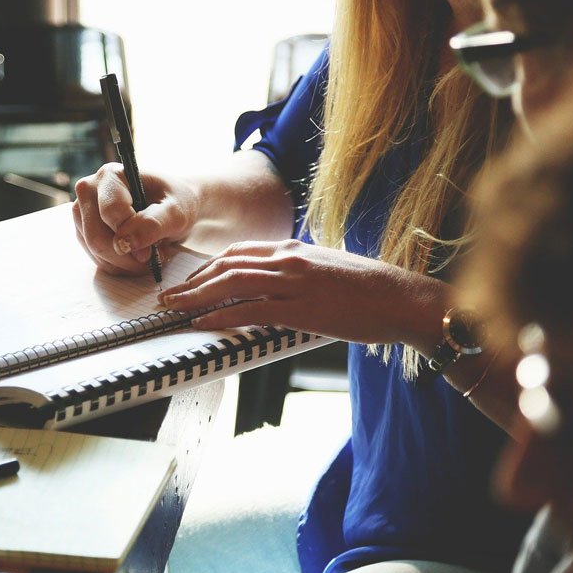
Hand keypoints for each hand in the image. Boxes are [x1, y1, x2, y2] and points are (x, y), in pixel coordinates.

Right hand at [72, 163, 199, 274]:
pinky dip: (120, 265)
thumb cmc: (176, 202)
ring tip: (149, 253)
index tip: (151, 250)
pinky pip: (97, 259)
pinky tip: (137, 256)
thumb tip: (124, 243)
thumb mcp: (176, 212)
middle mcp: (90, 190)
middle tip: (153, 257)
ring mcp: (83, 212)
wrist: (173, 206)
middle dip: (127, 256)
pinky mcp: (84, 231)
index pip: (110, 213)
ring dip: (125, 263)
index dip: (131, 236)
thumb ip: (153, 224)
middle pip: (97, 237)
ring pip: (95, 252)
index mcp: (111, 176)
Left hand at [158, 240, 446, 345]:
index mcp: (294, 249)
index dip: (208, 267)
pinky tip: (202, 323)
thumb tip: (277, 287)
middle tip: (169, 296)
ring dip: (196, 297)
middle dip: (192, 281)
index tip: (190, 281)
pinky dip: (221, 316)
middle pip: (227, 265)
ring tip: (174, 309)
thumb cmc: (371, 290)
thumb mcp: (328, 270)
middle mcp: (289, 259)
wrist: (403, 299)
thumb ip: (298, 274)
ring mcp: (294, 282)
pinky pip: (250, 310)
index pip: (238, 252)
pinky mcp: (301, 307)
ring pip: (231, 283)